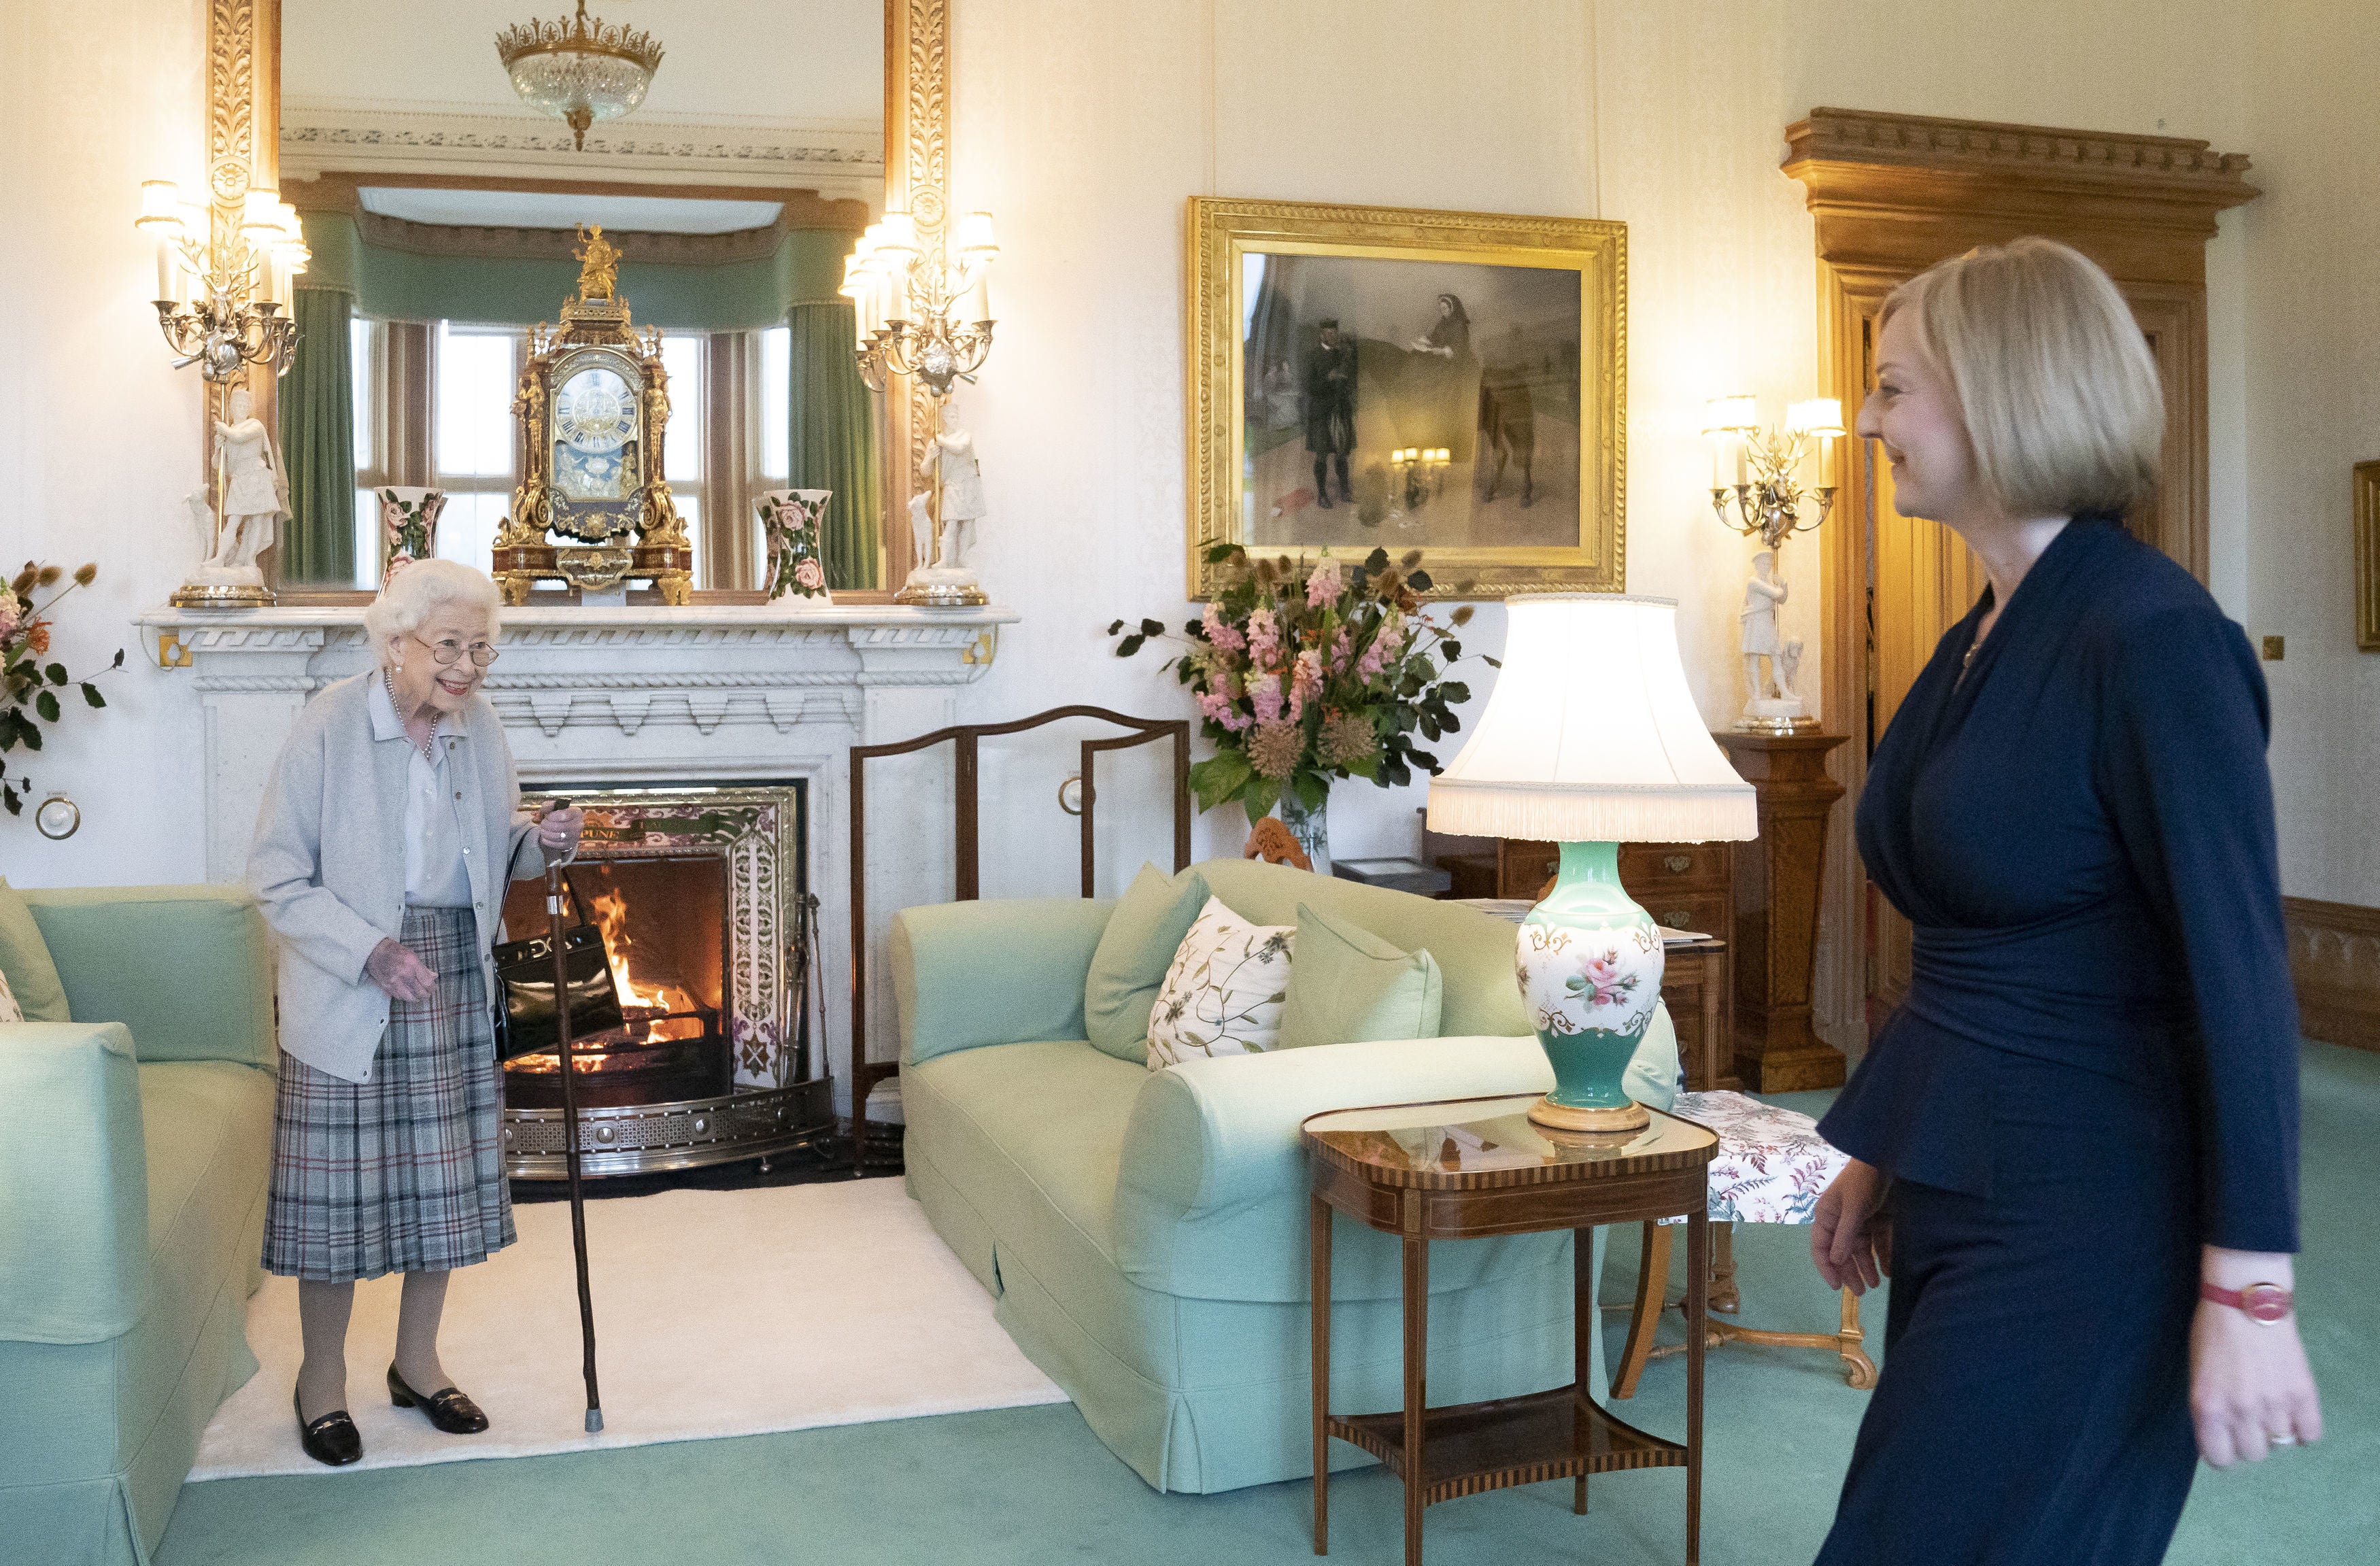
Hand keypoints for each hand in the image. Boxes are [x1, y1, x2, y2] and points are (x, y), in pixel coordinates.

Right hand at [364, 937, 436, 1003]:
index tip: (432, 988)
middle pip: (419, 993)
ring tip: (417, 995)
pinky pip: (398, 997)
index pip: (427, 982)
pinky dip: (404, 997)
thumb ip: (423, 968)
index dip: (432, 988)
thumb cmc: (395, 951)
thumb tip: (434, 976)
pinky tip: (406, 993)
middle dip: (425, 995)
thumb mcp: (413, 955)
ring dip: (415, 998)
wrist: (375, 951)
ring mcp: (394, 982)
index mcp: (413, 964)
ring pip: (409, 998)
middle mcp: (404, 974)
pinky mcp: (386, 986)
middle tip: (427, 994)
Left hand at [538, 805, 583, 855]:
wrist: (566, 828)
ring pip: (558, 836)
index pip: (564, 815)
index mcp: (577, 813)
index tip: (548, 816)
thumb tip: (544, 807)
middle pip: (560, 827)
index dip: (553, 816)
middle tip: (542, 823)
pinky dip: (548, 841)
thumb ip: (549, 805)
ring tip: (543, 830)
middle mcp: (579, 824)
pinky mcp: (570, 845)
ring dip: (546, 833)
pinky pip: (557, 845)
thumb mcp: (556, 807)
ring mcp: (575, 836)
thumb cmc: (560, 815)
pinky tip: (545, 837)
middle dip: (547, 825)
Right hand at [1811, 1158, 1891, 1293]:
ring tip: (1875, 1284)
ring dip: (1866, 1267)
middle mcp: (1841, 1221)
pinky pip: (1879, 1243)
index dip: (1827, 1268)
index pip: (1821, 1248)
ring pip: (1861, 1250)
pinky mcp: (1878, 1220)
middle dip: (1850, 1272)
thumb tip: (1835, 1261)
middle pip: (1842, 1252)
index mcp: (1827, 1216)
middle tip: (1860, 1292)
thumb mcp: (1853, 1208)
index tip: (1836, 1287)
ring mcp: (1860, 1221)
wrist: (1887, 1158)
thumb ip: (1845, 1236)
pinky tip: (1888, 1270)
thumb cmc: (1864, 1180)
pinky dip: (1883, 1256)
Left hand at [2192, 1249, 2321, 1466]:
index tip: (2226, 1443)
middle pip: (2252, 1454)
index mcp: (2208, 1407)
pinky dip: (2303, 1428)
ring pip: (2280, 1445)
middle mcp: (2240, 1412)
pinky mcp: (2302, 1394)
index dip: (2223, 1453)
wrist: (2244, 1301)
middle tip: (2248, 1418)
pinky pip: (2310, 1435)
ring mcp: (2274, 1405)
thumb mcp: (2198, 1374)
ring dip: (2275, 1430)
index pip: (2219, 1459)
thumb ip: (2211, 1409)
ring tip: (2269, 1406)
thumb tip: (2222, 1439)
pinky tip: (2293, 1411)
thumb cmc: (2213, 1333)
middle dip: (2249, 1439)